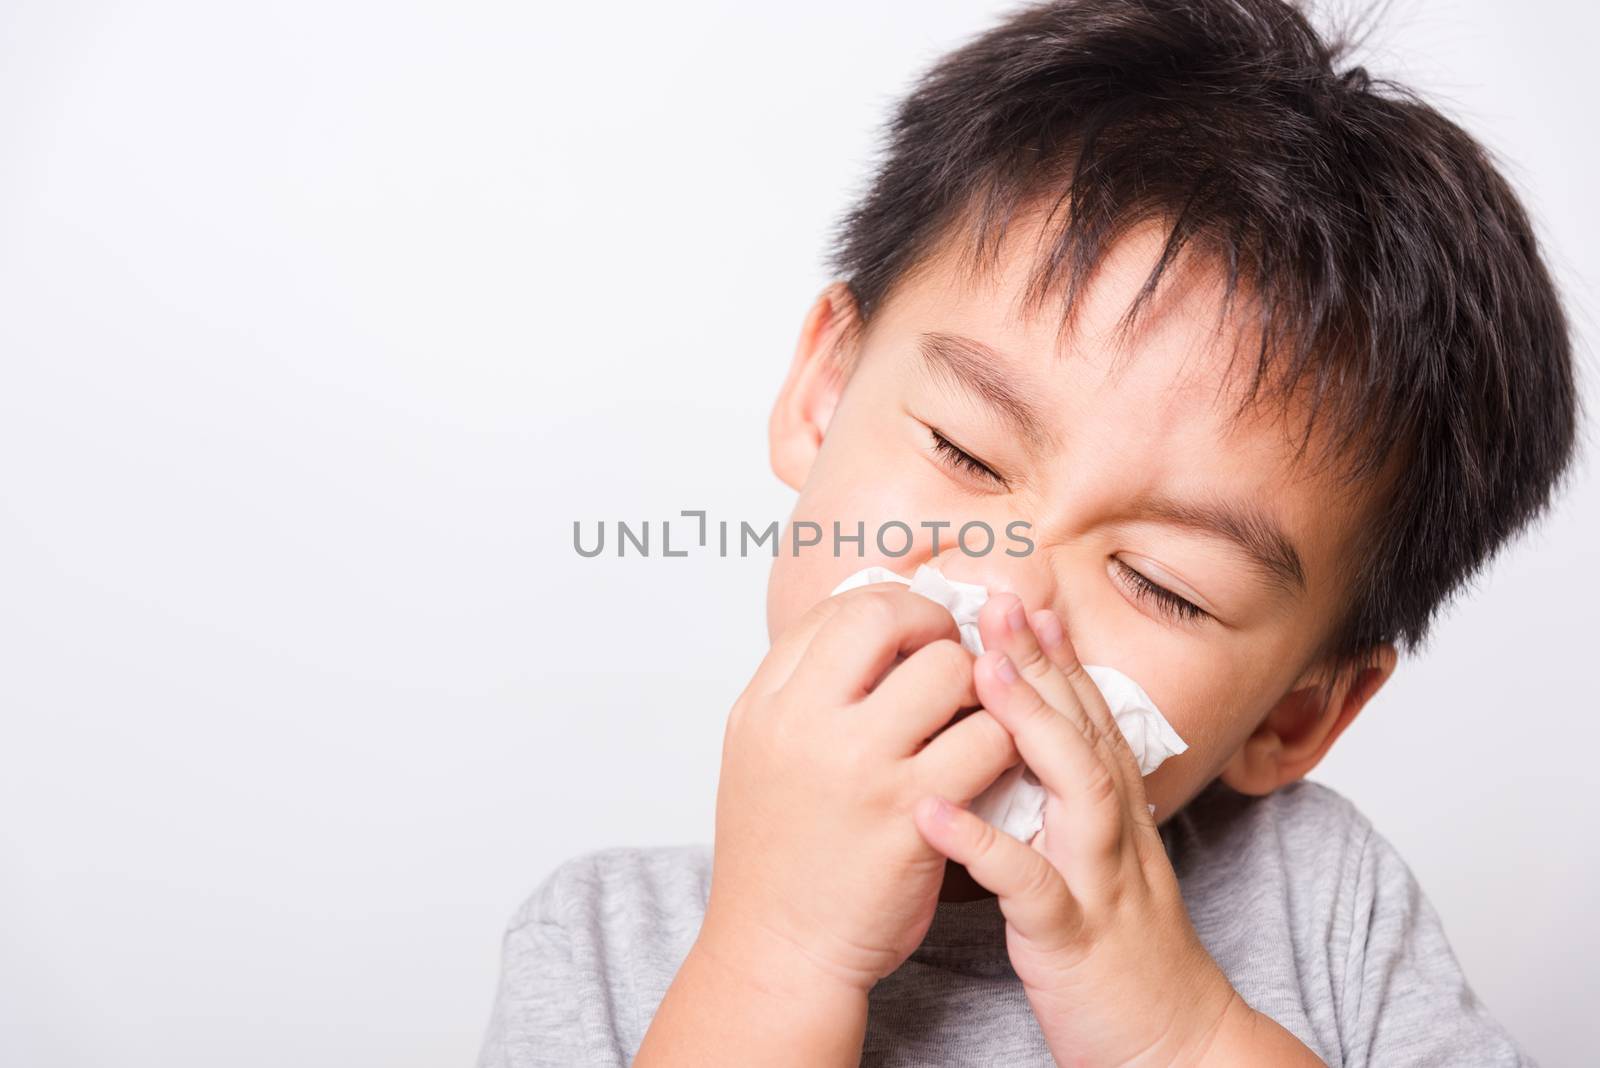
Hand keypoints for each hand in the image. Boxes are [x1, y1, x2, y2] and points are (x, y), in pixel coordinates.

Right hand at [698, 582, 1022, 998]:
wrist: (778, 950)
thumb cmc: (779, 855)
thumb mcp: (761, 754)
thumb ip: (804, 691)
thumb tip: (868, 630)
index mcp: (766, 703)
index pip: (838, 609)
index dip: (891, 610)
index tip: (914, 636)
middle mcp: (805, 723)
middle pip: (890, 619)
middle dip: (936, 629)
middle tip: (952, 665)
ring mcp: (860, 765)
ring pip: (951, 671)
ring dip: (977, 689)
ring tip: (971, 719)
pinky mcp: (912, 812)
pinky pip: (986, 740)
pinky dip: (1001, 743)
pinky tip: (989, 764)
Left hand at [910, 592, 1291, 1065]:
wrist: (1171, 1042)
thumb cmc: (1117, 947)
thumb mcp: (1094, 857)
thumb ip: (1066, 800)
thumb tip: (1024, 744)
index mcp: (1112, 810)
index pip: (1086, 715)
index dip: (1054, 653)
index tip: (1018, 597)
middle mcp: (1114, 830)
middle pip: (1082, 727)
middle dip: (1040, 660)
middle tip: (997, 599)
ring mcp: (1099, 878)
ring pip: (1074, 787)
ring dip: (1030, 726)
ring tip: (977, 674)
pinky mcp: (1075, 936)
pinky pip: (1029, 885)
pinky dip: (985, 847)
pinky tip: (934, 815)